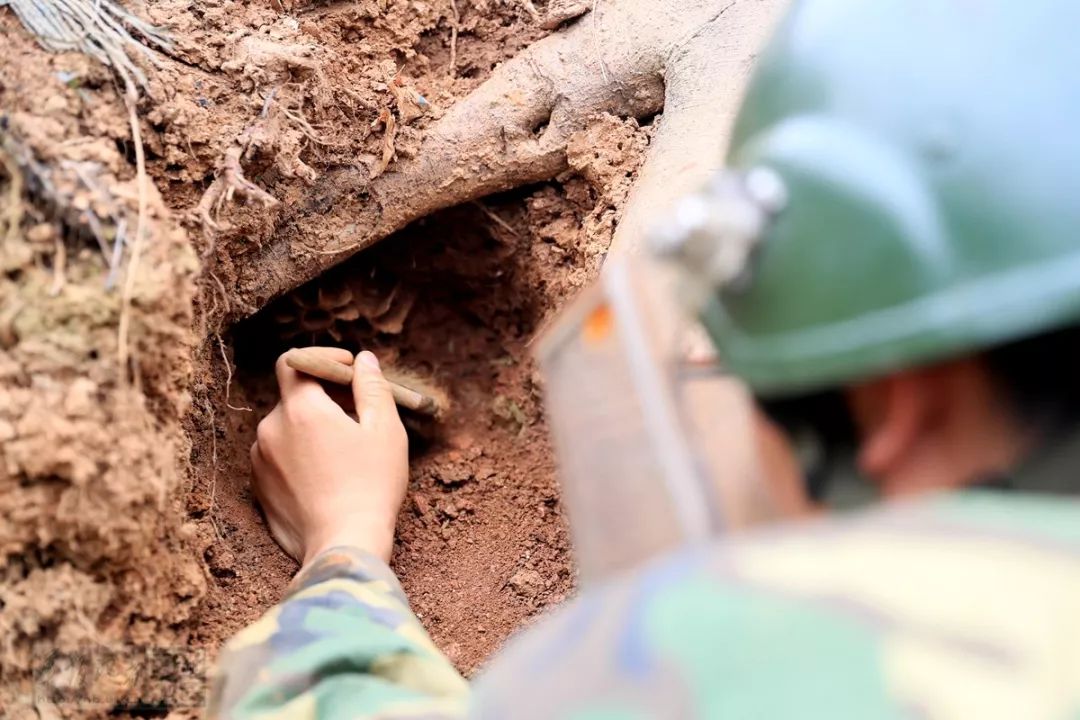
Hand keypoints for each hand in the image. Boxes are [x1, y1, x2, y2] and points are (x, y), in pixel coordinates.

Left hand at [250, 348, 408, 565]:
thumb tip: (364, 361)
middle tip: (357, 416)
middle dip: (323, 398)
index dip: (321, 359)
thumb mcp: (385, 430)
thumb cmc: (370, 486)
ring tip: (343, 453)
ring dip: (310, 429)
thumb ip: (372, 387)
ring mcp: (260, 461)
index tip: (348, 371)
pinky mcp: (258, 488)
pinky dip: (298, 456)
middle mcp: (271, 429)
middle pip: (293, 396)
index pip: (294, 361)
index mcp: (301, 409)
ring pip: (286, 428)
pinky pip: (278, 457)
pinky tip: (327, 477)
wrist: (343, 545)